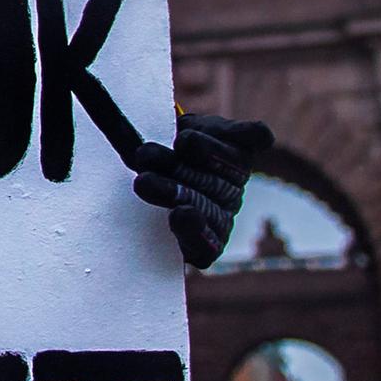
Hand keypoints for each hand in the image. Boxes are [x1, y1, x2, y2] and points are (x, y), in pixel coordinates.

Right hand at [131, 114, 272, 268]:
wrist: (163, 143)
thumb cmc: (145, 176)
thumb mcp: (137, 195)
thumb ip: (142, 194)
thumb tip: (126, 193)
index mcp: (203, 233)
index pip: (205, 246)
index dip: (195, 232)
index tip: (179, 214)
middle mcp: (223, 207)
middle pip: (209, 203)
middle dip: (176, 191)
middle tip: (144, 182)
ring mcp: (236, 175)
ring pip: (233, 167)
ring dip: (203, 155)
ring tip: (173, 145)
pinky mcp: (243, 142)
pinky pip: (254, 138)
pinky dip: (251, 135)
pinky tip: (251, 134)